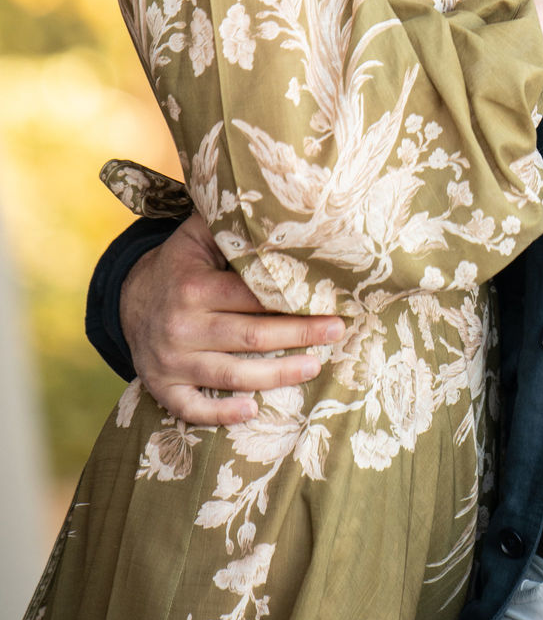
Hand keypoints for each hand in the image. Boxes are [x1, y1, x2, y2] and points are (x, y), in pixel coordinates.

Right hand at [120, 211, 344, 424]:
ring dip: (277, 375)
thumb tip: (276, 205)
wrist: (129, 300)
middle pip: (251, 338)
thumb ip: (231, 225)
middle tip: (336, 331)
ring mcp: (170, 361)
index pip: (252, 298)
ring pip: (231, 375)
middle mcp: (180, 326)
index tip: (328, 300)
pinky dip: (221, 414)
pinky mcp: (162, 387)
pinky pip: (192, 408)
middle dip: (299, 335)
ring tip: (314, 366)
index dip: (292, 300)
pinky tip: (253, 411)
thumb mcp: (198, 236)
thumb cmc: (181, 265)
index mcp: (193, 287)